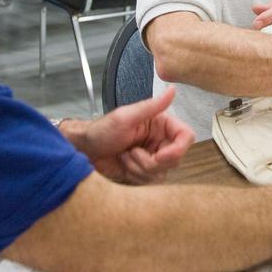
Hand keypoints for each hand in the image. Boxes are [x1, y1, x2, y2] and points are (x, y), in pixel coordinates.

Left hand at [71, 87, 193, 184]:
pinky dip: (136, 176)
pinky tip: (124, 165)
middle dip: (152, 162)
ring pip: (162, 173)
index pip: (186, 136)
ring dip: (140, 168)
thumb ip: (151, 106)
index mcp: (161, 124)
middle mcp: (161, 140)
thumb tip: (172, 90)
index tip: (159, 156)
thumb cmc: (101, 131)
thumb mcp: (125, 117)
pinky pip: (151, 182)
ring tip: (125, 156)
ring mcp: (154, 157)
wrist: (85, 152)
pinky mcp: (145, 172)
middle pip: (175, 159)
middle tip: (132, 153)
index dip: (177, 149)